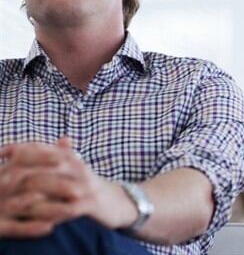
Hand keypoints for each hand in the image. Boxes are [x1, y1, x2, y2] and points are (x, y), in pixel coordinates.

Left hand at [0, 138, 135, 236]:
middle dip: (18, 174)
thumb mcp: (72, 166)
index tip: (0, 153)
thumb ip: (55, 153)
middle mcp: (77, 167)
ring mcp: (85, 186)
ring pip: (52, 186)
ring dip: (29, 195)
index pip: (41, 147)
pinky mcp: (91, 204)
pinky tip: (33, 217)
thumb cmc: (87, 185)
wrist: (119, 201)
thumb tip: (40, 140)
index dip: (19, 149)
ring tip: (10, 203)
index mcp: (71, 157)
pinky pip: (66, 208)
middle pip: (43, 165)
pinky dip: (48, 212)